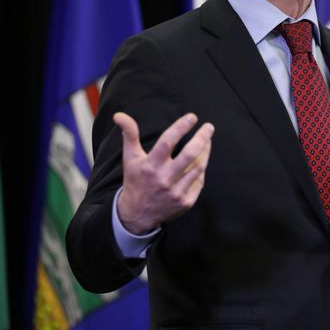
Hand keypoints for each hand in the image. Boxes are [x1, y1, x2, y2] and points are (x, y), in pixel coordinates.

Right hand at [114, 112, 213, 234]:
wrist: (137, 214)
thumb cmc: (135, 180)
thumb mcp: (130, 158)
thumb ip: (129, 134)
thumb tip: (119, 114)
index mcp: (150, 165)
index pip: (168, 141)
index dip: (181, 127)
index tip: (192, 117)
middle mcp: (164, 179)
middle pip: (189, 155)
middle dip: (202, 138)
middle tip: (209, 127)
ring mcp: (176, 192)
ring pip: (198, 167)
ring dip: (205, 152)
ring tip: (207, 141)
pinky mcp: (185, 202)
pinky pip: (199, 181)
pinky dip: (200, 170)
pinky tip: (201, 161)